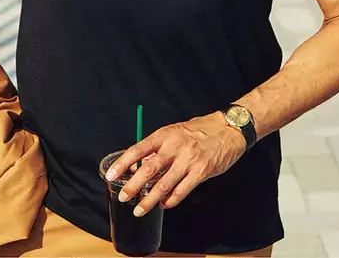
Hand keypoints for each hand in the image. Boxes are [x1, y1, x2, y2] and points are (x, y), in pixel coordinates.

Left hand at [105, 112, 246, 216]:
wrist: (227, 129)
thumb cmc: (198, 131)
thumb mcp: (174, 132)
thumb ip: (157, 149)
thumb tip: (138, 166)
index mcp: (165, 135)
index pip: (138, 149)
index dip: (123, 163)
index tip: (111, 174)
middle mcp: (175, 146)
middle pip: (149, 169)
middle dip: (133, 186)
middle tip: (123, 197)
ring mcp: (188, 160)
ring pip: (164, 184)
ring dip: (150, 200)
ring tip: (140, 210)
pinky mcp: (201, 172)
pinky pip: (182, 190)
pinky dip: (171, 200)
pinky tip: (164, 205)